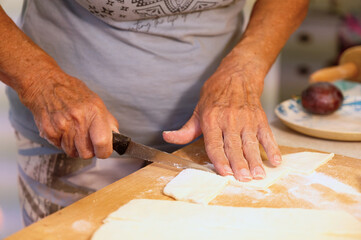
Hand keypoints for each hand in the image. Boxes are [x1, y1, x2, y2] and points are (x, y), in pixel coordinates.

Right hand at [19, 68, 118, 158]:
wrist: (45, 85)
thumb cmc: (72, 92)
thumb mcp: (96, 102)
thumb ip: (108, 122)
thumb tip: (117, 138)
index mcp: (94, 112)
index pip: (102, 142)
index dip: (104, 151)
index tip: (103, 150)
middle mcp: (78, 120)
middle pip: (87, 153)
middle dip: (88, 150)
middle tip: (86, 140)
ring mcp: (62, 126)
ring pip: (72, 153)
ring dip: (74, 146)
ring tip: (73, 130)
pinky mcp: (48, 132)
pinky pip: (59, 147)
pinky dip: (62, 142)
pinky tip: (62, 129)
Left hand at [163, 53, 281, 180]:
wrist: (237, 74)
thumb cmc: (215, 93)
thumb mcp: (197, 110)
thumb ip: (185, 129)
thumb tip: (167, 137)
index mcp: (212, 120)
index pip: (215, 144)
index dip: (220, 159)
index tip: (224, 173)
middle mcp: (229, 120)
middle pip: (234, 146)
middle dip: (239, 164)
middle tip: (244, 179)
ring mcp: (246, 119)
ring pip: (250, 143)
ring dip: (255, 160)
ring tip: (258, 175)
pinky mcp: (259, 118)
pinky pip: (266, 135)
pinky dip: (272, 148)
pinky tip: (275, 161)